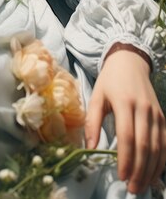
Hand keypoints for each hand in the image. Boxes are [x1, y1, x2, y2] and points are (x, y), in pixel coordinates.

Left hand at [85, 49, 165, 194]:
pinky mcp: (162, 117)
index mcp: (124, 102)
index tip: (120, 175)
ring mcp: (155, 113)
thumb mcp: (96, 96)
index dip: (125, 158)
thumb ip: (92, 121)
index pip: (127, 136)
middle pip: (144, 145)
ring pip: (157, 147)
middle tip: (131, 187)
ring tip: (141, 186)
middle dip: (138, 170)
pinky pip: (165, 142)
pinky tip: (155, 173)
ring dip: (151, 169)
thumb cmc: (110, 80)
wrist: (130, 62)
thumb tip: (90, 147)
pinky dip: (162, 160)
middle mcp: (143, 109)